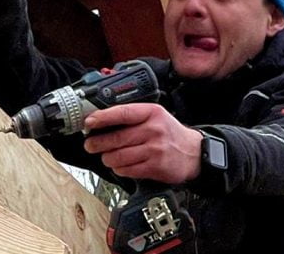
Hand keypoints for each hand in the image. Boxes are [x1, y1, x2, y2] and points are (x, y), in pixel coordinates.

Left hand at [83, 103, 202, 183]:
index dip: (102, 118)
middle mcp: (153, 130)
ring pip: (118, 156)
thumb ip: (132, 116)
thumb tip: (101, 120)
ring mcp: (154, 150)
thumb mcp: (155, 116)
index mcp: (151, 113)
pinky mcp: (155, 167)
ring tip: (106, 156)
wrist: (194, 153)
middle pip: (116, 138)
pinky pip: (127, 169)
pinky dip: (119, 168)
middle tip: (90, 145)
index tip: (89, 122)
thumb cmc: (169, 134)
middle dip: (97, 143)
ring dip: (107, 158)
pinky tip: (120, 165)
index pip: (122, 113)